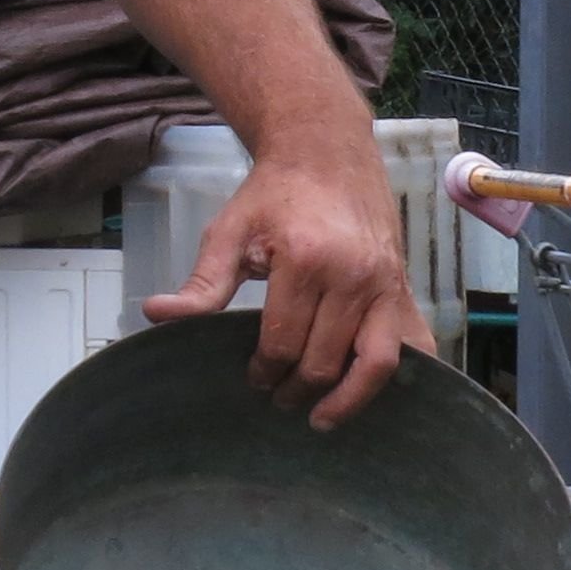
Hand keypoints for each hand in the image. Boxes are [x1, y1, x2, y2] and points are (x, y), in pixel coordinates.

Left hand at [141, 137, 429, 426]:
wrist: (326, 151)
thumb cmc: (274, 193)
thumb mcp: (229, 231)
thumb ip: (202, 283)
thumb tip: (156, 314)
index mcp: (305, 260)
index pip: (282, 344)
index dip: (263, 372)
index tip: (253, 379)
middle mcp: (354, 276)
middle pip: (324, 361)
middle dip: (296, 389)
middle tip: (277, 398)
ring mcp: (387, 284)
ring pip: (376, 365)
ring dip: (347, 400)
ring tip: (320, 418)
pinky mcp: (405, 288)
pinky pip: (414, 346)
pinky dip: (397, 378)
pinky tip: (371, 395)